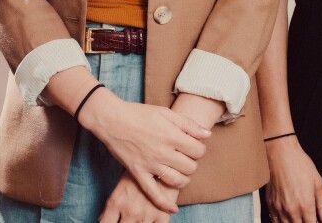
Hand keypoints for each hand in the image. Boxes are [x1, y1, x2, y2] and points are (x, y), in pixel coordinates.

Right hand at [79, 90, 208, 211]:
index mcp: (172, 135)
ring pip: (177, 181)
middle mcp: (163, 152)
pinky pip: (153, 194)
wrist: (113, 120)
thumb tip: (207, 135)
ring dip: (183, 179)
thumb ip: (188, 124)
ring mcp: (150, 164)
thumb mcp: (166, 113)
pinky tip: (173, 208)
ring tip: (181, 172)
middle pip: (190, 167)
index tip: (194, 146)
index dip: (199, 149)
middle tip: (186, 158)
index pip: (198, 150)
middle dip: (192, 163)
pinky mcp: (138, 173)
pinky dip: (164, 204)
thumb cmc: (140, 114)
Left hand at [99, 170, 176, 221]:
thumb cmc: (142, 167)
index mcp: (116, 202)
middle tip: (131, 214)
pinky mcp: (162, 215)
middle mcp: (130, 211)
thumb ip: (112, 203)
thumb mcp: (123, 181)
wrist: (165, 157)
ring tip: (142, 215)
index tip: (114, 221)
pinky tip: (155, 219)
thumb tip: (102, 219)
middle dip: (125, 222)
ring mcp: (146, 215)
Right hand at [265, 135, 321, 222]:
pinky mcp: (270, 204)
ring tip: (299, 217)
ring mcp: (279, 209)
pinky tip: (287, 218)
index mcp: (305, 206)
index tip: (316, 221)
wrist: (280, 152)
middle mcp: (291, 211)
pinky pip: (275, 222)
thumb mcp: (318, 183)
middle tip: (308, 218)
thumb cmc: (299, 164)